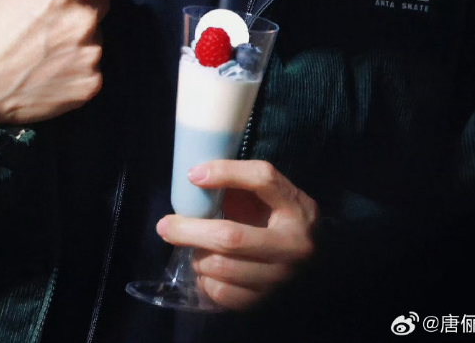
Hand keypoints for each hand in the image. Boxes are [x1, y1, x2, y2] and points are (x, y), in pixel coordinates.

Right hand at [0, 0, 108, 124]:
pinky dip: (78, 69)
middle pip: (100, 2)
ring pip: (97, 35)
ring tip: (46, 50)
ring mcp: (89, 53)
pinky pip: (94, 67)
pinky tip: (51, 71)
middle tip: (49, 22)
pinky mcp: (91, 83)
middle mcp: (82, 19)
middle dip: (82, 6)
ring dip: (80, 38)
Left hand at [157, 159, 318, 310]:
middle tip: (165, 226)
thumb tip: (195, 178)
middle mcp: (294, 245)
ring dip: (198, 258)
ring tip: (193, 249)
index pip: (262, 179)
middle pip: (231, 237)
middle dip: (190, 230)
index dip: (225, 173)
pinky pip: (226, 295)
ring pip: (223, 269)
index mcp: (296, 206)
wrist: (309, 257)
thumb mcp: (266, 194)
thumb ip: (239, 183)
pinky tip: (206, 271)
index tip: (193, 175)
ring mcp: (282, 278)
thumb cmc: (277, 218)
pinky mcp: (269, 302)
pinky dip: (207, 283)